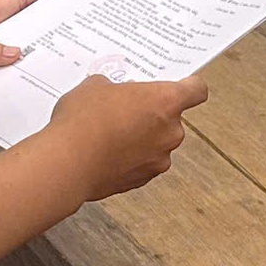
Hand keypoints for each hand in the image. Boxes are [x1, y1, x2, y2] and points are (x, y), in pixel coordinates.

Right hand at [47, 72, 209, 201]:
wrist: (68, 162)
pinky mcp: (143, 180)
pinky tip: (106, 152)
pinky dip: (130, 158)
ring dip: (141, 138)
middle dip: (152, 114)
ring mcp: (159, 159)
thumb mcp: (94, 86)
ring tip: (110, 133)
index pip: (196, 90)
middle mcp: (171, 131)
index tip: (180, 85)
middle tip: (125, 109)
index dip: (189, 86)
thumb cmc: (84, 119)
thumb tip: (112, 94)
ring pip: (157, 143)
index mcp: (166, 101)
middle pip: (172, 119)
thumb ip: (113, 87)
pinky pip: (143, 163)